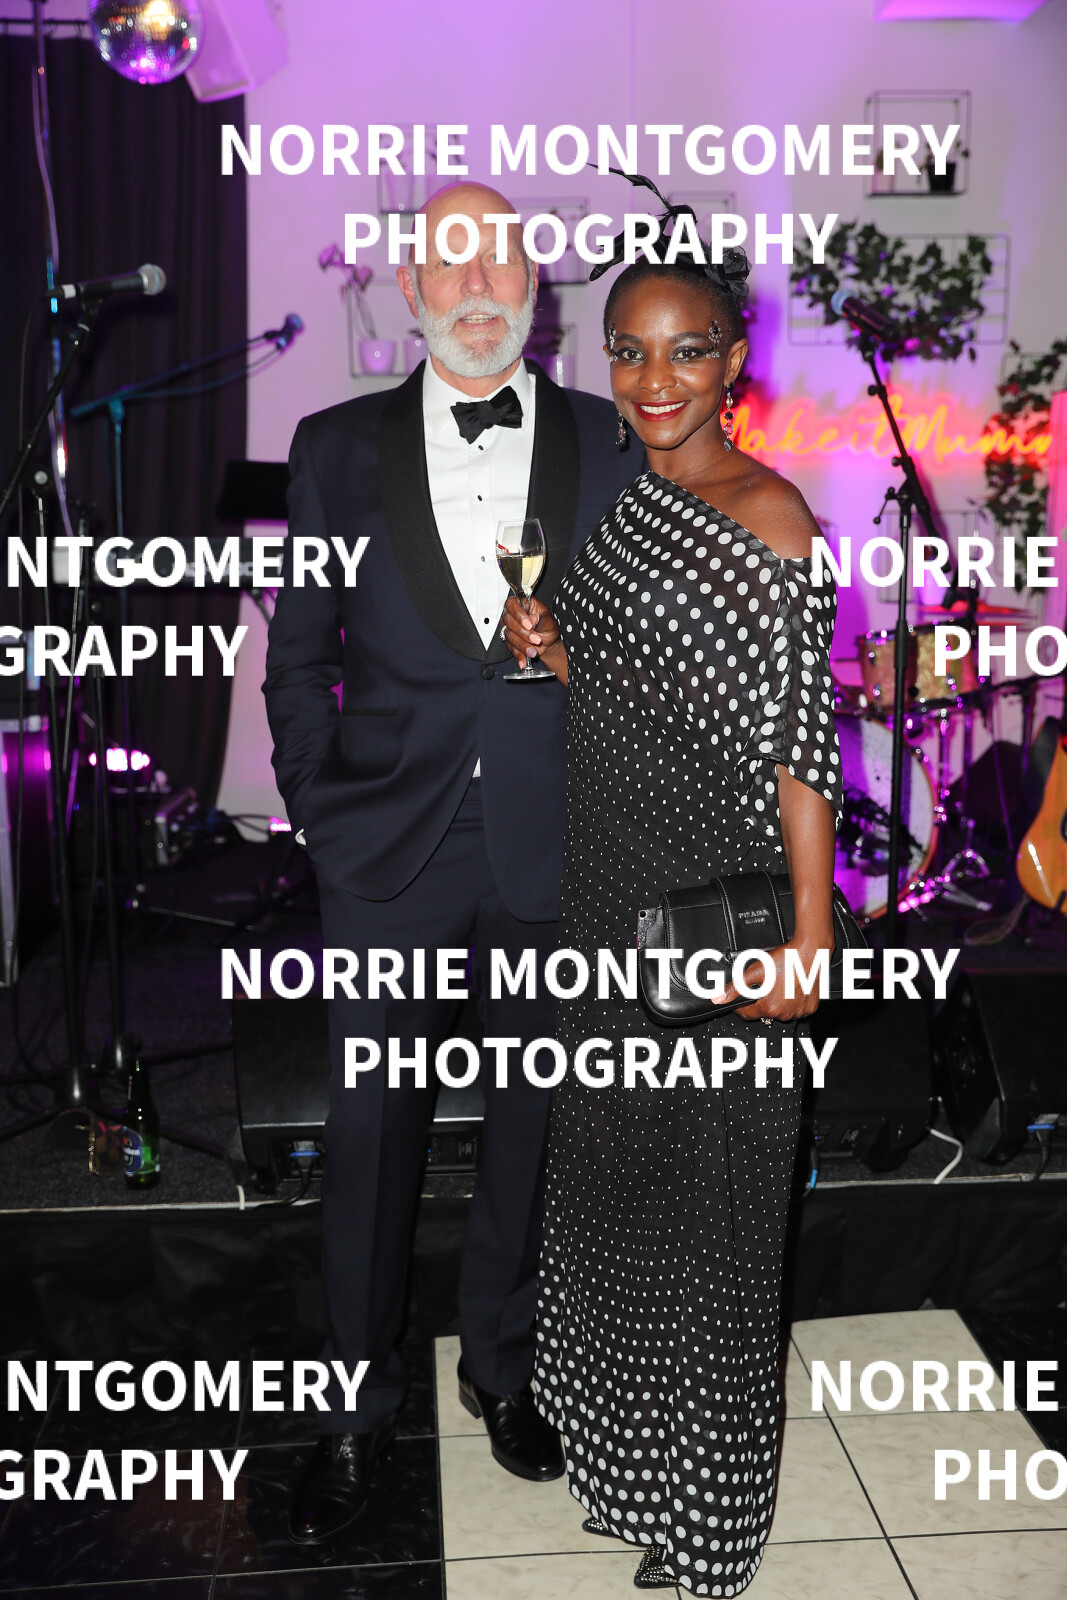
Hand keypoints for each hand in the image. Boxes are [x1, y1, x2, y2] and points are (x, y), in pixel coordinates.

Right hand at [502, 595, 567, 683]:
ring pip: (509, 635)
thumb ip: (540, 619)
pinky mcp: (509, 641)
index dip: (519, 614)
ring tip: (533, 651)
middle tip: (536, 639)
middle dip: (523, 632)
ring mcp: (509, 628)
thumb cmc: (548, 628)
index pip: (512, 603)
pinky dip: (518, 655)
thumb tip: (531, 618)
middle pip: (508, 620)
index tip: (529, 625)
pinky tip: (523, 660)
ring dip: (522, 645)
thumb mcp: (549, 621)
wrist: (549, 643)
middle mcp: (512, 615)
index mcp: (523, 604)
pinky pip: (511, 648)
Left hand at [711, 938, 828, 1023]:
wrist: (809, 952)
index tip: (740, 999)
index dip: (740, 1006)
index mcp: (770, 1007)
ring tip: (778, 985)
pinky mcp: (810, 1008)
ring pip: (780, 1012)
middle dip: (760, 1001)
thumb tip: (719, 998)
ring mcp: (799, 1012)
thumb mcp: (755, 971)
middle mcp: (785, 1014)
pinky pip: (796, 1010)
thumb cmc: (786, 959)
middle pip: (765, 1013)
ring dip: (776, 1003)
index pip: (747, 1015)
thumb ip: (735, 987)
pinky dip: (791, 1002)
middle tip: (764, 985)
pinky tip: (790, 988)